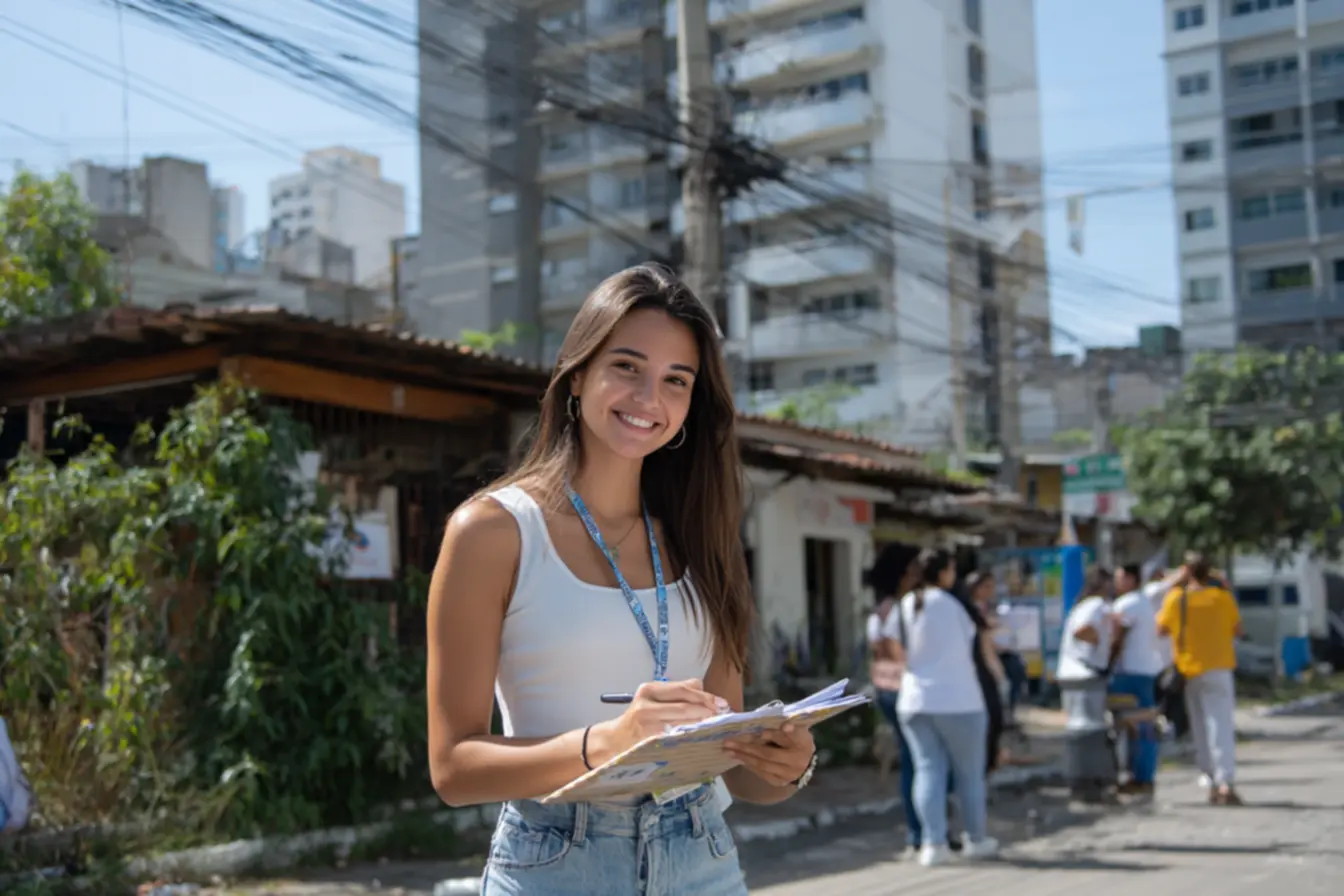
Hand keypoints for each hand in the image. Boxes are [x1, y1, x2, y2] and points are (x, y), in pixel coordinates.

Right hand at [590, 679, 725, 760]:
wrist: (614, 742)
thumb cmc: (638, 719)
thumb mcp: (652, 699)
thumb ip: (676, 692)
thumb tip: (703, 688)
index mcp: (649, 690)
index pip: (684, 690)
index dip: (707, 697)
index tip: (723, 704)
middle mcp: (647, 705)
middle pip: (686, 707)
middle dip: (709, 712)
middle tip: (725, 717)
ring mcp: (647, 726)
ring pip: (684, 723)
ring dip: (704, 726)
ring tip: (719, 728)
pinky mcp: (649, 743)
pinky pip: (677, 739)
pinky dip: (692, 738)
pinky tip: (703, 740)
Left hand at [723, 723, 815, 787]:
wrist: (803, 761)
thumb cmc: (794, 737)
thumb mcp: (793, 727)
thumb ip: (781, 723)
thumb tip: (762, 728)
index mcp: (803, 742)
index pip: (791, 737)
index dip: (777, 735)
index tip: (764, 732)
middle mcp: (798, 760)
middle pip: (770, 754)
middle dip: (747, 748)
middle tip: (729, 742)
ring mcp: (788, 773)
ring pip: (763, 765)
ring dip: (743, 757)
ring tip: (728, 750)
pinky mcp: (780, 782)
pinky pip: (762, 774)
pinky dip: (749, 765)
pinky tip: (739, 758)